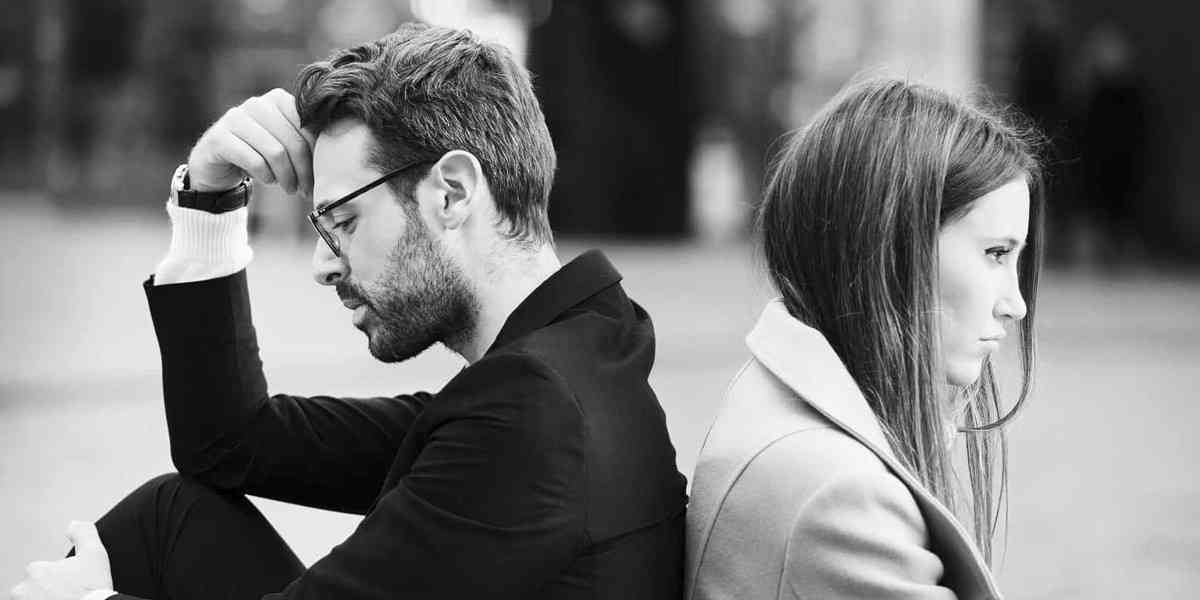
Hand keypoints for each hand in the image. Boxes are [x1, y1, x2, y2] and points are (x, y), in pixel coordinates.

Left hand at [10, 522, 112, 599]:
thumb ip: (83, 533)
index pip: (42, 572)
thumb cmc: (92, 588)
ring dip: (46, 598)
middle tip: (70, 594)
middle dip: (48, 590)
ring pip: (34, 598)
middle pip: (34, 588)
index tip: (73, 584)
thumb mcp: (94, 553)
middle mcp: (23, 590)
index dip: (60, 577)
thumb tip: (72, 525)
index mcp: (35, 571)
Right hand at [186, 88, 315, 195]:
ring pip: (274, 151)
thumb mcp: (285, 145)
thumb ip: (305, 142)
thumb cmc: (260, 154)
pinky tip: (268, 180)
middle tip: (305, 190)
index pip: (307, 126)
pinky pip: (253, 160)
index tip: (320, 176)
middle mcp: (256, 103)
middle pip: (293, 141)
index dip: (317, 154)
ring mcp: (235, 118)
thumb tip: (337, 157)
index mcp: (278, 99)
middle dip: (303, 170)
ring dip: (286, 176)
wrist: (217, 164)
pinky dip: (265, 175)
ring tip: (290, 189)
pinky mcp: (219, 138)